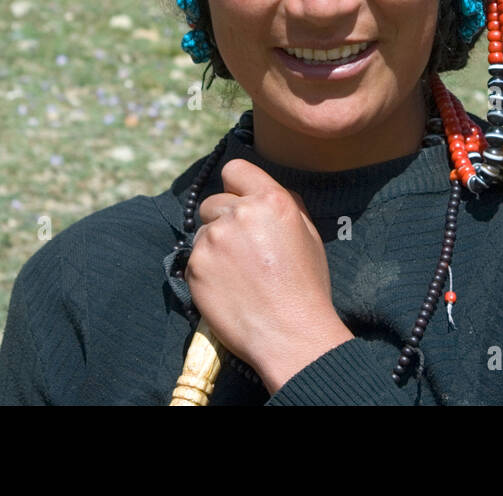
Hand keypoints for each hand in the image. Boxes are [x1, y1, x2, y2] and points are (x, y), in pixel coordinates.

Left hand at [188, 158, 353, 393]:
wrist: (289, 334)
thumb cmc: (305, 287)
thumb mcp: (309, 235)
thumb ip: (286, 205)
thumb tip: (263, 192)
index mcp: (271, 200)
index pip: (236, 169)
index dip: (236, 185)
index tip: (239, 202)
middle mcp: (239, 213)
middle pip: (214, 202)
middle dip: (224, 219)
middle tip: (242, 249)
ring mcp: (213, 239)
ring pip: (203, 231)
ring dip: (214, 246)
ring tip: (237, 274)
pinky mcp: (194, 266)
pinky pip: (194, 258)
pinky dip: (206, 270)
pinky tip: (227, 288)